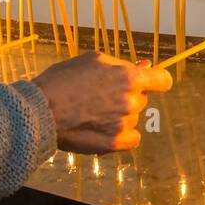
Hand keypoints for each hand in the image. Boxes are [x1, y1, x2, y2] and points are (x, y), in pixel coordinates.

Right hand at [31, 51, 172, 153]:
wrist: (41, 109)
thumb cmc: (63, 79)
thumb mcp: (92, 60)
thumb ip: (121, 65)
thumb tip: (145, 66)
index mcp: (129, 77)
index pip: (163, 80)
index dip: (155, 80)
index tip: (147, 82)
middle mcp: (131, 101)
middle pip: (141, 99)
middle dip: (127, 95)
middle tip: (101, 95)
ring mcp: (124, 124)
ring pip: (133, 117)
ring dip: (120, 115)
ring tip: (93, 112)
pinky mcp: (115, 143)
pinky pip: (132, 138)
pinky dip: (122, 135)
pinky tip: (104, 129)